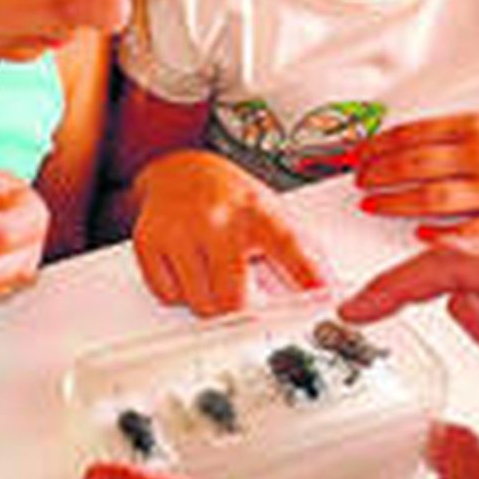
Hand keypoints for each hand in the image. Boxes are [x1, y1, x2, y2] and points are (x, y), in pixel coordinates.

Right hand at [130, 151, 325, 316]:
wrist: (178, 170)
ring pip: (201, 305)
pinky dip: (180, 292)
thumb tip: (328, 287)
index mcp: (255, 210)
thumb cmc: (228, 195)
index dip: (307, 273)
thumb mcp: (270, 209)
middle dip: (242, 308)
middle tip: (242, 294)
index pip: (287, 245)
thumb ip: (299, 248)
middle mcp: (217, 219)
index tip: (323, 294)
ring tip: (212, 270)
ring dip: (210, 300)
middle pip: (234, 298)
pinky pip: (169, 296)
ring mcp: (180, 231)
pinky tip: (187, 266)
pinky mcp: (149, 242)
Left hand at [354, 113, 478, 241]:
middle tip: (360, 181)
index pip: (411, 134)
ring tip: (374, 205)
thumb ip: (459, 137)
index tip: (360, 154)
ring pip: (430, 196)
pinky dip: (441, 235)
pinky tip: (421, 236)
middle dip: (377, 174)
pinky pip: (469, 232)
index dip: (377, 145)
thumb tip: (414, 146)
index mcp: (477, 127)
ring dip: (393, 201)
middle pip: (412, 164)